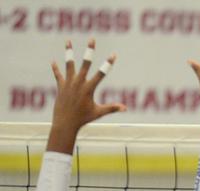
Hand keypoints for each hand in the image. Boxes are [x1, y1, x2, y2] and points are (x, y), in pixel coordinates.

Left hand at [47, 39, 124, 153]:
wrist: (65, 123)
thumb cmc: (84, 118)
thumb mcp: (99, 112)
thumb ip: (112, 108)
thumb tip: (125, 108)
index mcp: (89, 88)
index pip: (101, 73)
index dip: (108, 64)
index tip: (114, 54)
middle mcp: (78, 83)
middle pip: (85, 63)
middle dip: (90, 51)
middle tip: (92, 39)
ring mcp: (68, 83)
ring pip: (69, 64)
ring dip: (69, 52)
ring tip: (68, 40)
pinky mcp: (61, 86)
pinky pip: (58, 75)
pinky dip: (56, 68)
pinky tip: (54, 61)